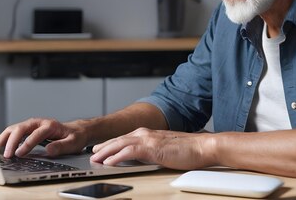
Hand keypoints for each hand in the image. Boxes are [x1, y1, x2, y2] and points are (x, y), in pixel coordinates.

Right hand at [0, 118, 87, 158]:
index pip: (36, 134)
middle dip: (12, 141)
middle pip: (21, 128)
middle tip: (7, 155)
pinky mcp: (28, 129)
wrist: (76, 130)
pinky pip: (14, 132)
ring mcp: (32, 124)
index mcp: (50, 125)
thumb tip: (48, 150)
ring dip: (5, 139)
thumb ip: (61, 146)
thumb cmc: (74, 137)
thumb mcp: (73, 143)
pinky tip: (0, 147)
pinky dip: (5, 138)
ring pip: (14, 128)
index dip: (27, 144)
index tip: (19, 154)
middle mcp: (39, 122)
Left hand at [90, 127, 214, 169]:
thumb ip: (153, 150)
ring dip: (105, 152)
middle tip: (92, 153)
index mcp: (149, 133)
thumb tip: (143, 157)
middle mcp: (145, 133)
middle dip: (104, 147)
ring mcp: (148, 139)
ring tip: (95, 158)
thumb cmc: (189, 149)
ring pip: (119, 144)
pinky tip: (108, 162)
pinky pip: (128, 152)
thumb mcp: (165, 149)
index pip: (125, 138)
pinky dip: (116, 157)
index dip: (111, 143)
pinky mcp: (151, 148)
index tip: (101, 149)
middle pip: (118, 140)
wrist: (202, 146)